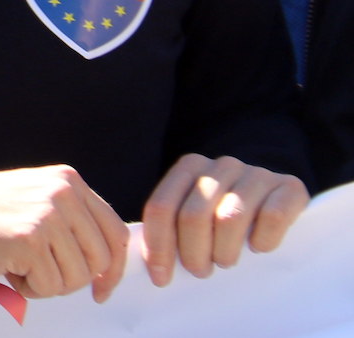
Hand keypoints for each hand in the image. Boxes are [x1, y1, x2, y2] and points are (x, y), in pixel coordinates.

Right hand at [0, 166, 130, 301]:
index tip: (101, 288)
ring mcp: (47, 215)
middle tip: (41, 277)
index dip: (113, 268)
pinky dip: (29, 290)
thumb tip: (104, 263)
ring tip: (17, 266)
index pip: (114, 232)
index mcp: (67, 181)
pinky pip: (50, 287)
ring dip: (48, 284)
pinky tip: (6, 269)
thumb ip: (69, 219)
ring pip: (78, 277)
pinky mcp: (30, 241)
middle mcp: (62, 193)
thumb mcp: (32, 201)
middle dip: (75, 279)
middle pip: (101, 259)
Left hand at [140, 153, 306, 286]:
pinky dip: (263, 240)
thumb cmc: (228, 214)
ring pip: (230, 217)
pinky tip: (259, 248)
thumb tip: (154, 268)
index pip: (162, 207)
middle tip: (200, 272)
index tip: (162, 279)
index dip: (158, 246)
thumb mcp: (197, 215)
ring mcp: (258, 174)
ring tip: (226, 261)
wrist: (279, 194)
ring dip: (224, 250)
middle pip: (193, 214)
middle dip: (192, 253)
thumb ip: (173, 228)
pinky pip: (272, 217)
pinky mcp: (290, 187)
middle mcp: (223, 165)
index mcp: (191, 167)